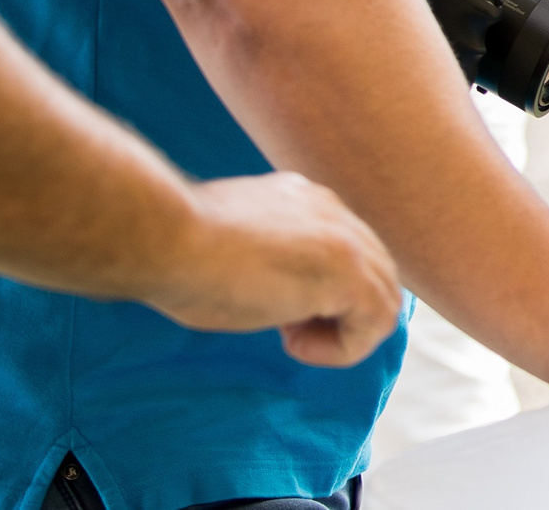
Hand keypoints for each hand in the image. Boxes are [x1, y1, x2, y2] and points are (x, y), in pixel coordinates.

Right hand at [143, 171, 403, 367]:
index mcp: (305, 200)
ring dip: (341, 332)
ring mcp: (346, 238)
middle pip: (375, 270)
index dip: (320, 292)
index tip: (278, 310)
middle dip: (339, 312)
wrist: (165, 238)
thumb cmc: (175, 251)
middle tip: (287, 330)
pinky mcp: (348, 272)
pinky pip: (377, 321)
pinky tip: (294, 344)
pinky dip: (342, 348)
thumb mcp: (228, 248)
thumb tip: (262, 286)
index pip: (346, 249)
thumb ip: (262, 257)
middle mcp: (333, 210)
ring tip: (291, 339)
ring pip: (382, 297)